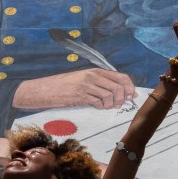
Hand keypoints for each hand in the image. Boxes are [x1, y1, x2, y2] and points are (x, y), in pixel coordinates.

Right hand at [12, 68, 136, 109]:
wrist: (45, 89)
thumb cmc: (65, 86)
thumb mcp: (83, 80)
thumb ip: (100, 84)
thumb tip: (120, 93)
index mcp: (95, 71)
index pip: (121, 76)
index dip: (130, 87)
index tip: (131, 96)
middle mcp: (92, 76)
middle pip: (118, 87)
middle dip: (122, 98)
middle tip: (118, 105)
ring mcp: (86, 85)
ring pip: (110, 95)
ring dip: (110, 104)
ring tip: (105, 107)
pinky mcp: (80, 95)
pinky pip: (98, 102)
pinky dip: (101, 107)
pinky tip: (96, 107)